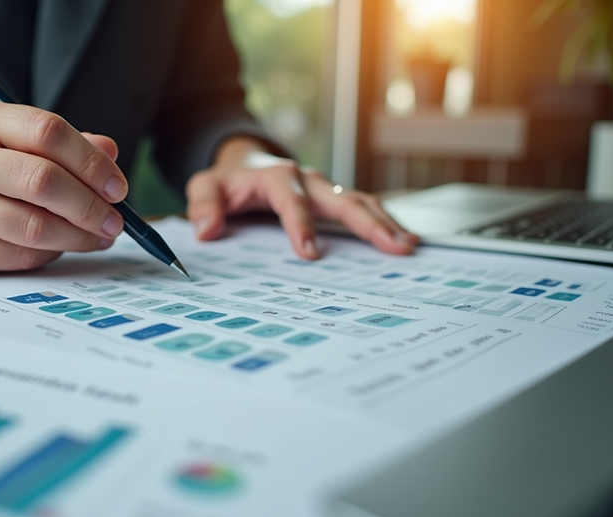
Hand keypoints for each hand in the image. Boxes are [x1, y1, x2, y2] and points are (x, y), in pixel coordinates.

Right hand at [0, 100, 128, 273]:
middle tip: (115, 220)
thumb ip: (64, 145)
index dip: (91, 161)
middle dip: (90, 205)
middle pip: (42, 180)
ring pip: (33, 226)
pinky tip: (62, 247)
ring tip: (99, 236)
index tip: (118, 187)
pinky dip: (50, 254)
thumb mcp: (16, 143)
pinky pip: (18, 256)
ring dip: (78, 236)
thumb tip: (110, 154)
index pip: (47, 130)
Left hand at [186, 140, 418, 258]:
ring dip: (386, 223)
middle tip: (393, 245)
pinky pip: (363, 210)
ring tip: (408, 245)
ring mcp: (325, 189)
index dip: (301, 225)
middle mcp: (309, 179)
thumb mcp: (205, 187)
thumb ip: (203, 205)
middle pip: (342, 200)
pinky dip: (385, 223)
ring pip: (360, 203)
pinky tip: (405, 240)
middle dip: (368, 223)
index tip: (310, 253)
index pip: (292, 201)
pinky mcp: (334, 200)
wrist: (245, 166)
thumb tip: (207, 229)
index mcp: (277, 177)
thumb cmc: (227, 183)